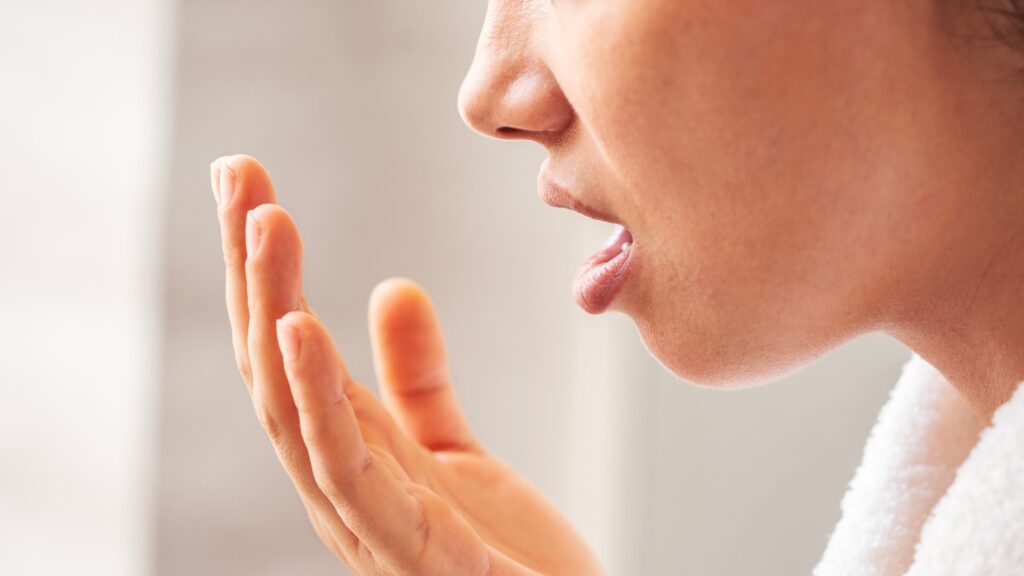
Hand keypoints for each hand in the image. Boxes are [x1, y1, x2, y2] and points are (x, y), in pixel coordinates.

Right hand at [211, 155, 602, 575]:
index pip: (287, 355)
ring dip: (273, 312)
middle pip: (276, 370)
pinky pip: (352, 476)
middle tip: (239, 173)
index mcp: (349, 460)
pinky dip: (316, 402)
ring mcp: (370, 529)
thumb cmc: (505, 555)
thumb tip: (390, 286)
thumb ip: (417, 380)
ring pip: (296, 412)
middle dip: (252, 271)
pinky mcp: (417, 557)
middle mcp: (341, 492)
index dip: (261, 272)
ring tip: (266, 224)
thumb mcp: (455, 451)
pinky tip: (299, 328)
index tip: (249, 183)